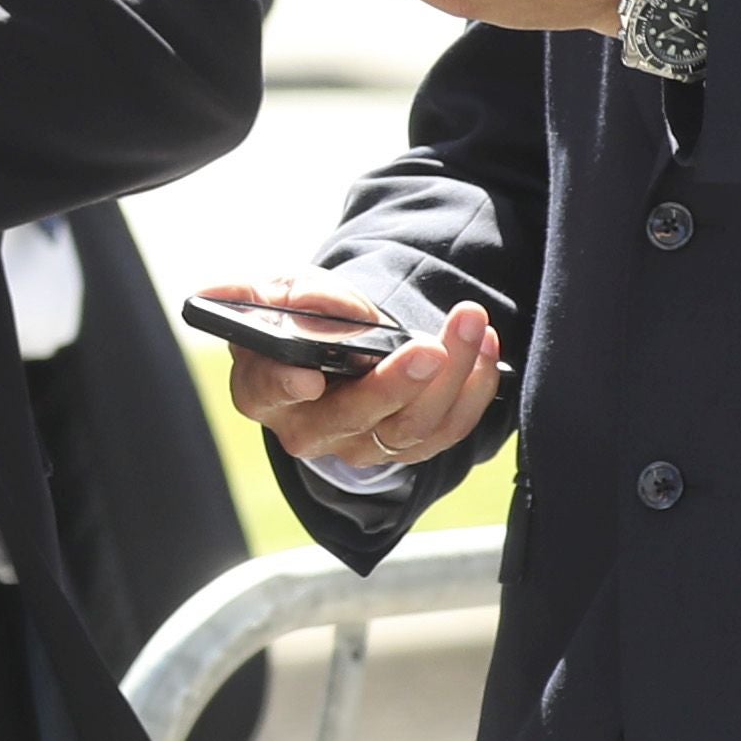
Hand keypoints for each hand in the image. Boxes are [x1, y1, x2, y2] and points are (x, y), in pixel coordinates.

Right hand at [200, 274, 508, 479]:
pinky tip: (484, 344)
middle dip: (394, 383)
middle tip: (427, 349)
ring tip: (470, 323)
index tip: (309, 375)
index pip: (269, 392)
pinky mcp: (406, 447)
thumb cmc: (300, 317)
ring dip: (451, 376)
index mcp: (264, 389)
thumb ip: (275, 293)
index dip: (286, 385)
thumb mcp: (282, 293)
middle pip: (354, 418)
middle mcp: (310, 429)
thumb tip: (256, 296)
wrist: (341, 345)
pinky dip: (473, 388)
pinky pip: (447, 429)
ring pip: (411, 427)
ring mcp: (361, 445)